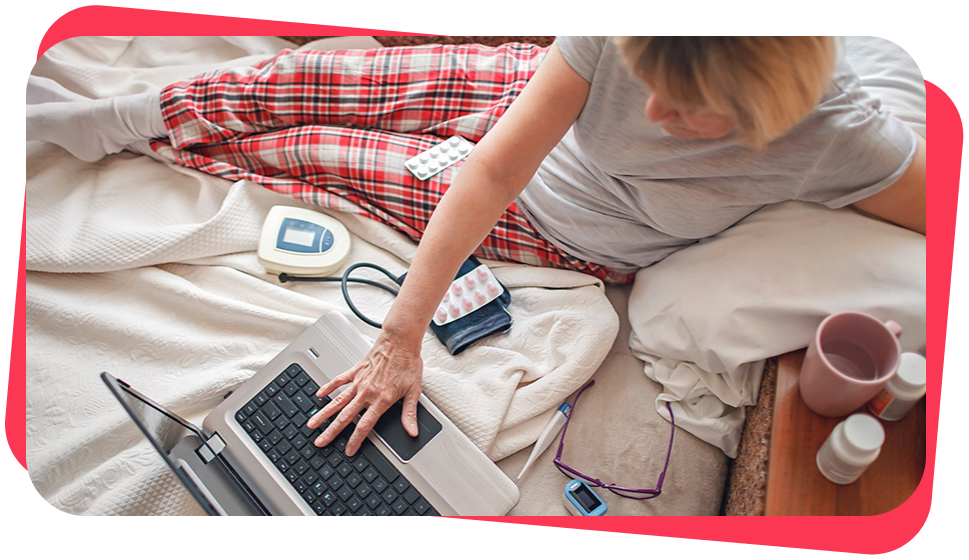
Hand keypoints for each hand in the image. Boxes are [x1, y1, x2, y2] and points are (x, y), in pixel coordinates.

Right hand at [306, 330, 422, 456]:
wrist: (400, 341)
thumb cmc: (408, 363)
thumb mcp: (414, 391)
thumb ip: (409, 413)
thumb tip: (412, 431)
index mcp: (381, 400)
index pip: (364, 426)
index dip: (355, 441)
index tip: (348, 451)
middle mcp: (367, 393)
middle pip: (345, 417)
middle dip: (331, 432)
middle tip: (320, 442)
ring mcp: (359, 382)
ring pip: (337, 402)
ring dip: (324, 414)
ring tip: (312, 424)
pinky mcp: (355, 370)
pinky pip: (338, 381)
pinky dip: (328, 388)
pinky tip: (319, 395)